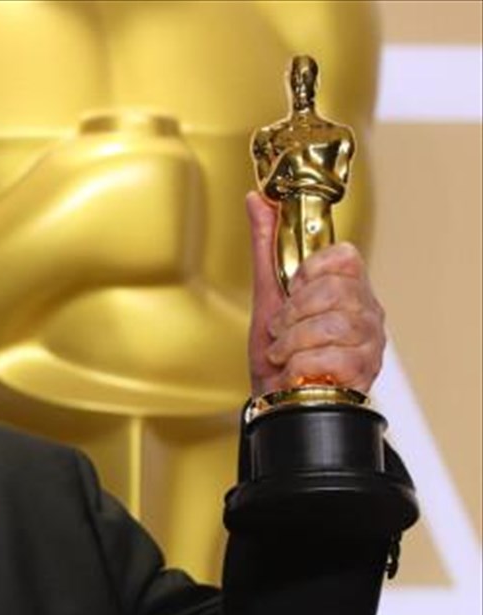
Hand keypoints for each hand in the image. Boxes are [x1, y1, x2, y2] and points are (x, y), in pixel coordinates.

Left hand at [245, 192, 385, 395]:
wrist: (274, 402)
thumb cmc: (276, 353)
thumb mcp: (265, 295)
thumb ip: (266, 246)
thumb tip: (256, 199)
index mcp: (348, 288)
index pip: (344, 256)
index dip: (310, 273)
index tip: (291, 291)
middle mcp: (367, 312)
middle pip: (336, 290)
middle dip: (294, 313)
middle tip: (281, 330)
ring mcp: (371, 342)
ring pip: (334, 325)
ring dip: (294, 342)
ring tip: (285, 353)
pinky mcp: (365, 372)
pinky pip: (332, 357)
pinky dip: (301, 365)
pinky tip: (297, 371)